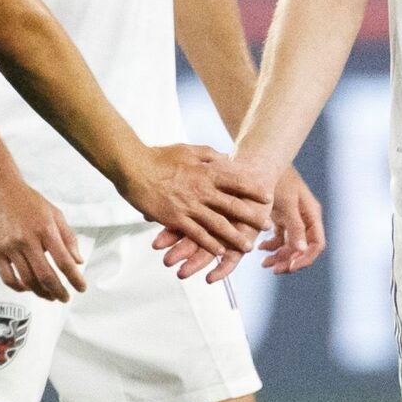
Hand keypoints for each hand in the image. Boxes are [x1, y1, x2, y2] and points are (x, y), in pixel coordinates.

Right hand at [0, 171, 84, 302]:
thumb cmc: (28, 202)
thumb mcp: (55, 213)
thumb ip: (68, 238)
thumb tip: (78, 261)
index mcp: (45, 229)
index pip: (64, 261)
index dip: (75, 279)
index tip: (81, 288)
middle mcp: (27, 239)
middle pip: (46, 276)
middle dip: (59, 292)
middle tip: (65, 298)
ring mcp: (10, 247)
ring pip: (28, 280)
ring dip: (41, 293)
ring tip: (49, 296)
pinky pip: (8, 278)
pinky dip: (20, 288)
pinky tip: (28, 288)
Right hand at [127, 145, 268, 275]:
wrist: (133, 166)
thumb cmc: (159, 156)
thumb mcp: (188, 149)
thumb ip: (208, 154)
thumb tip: (225, 157)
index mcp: (206, 172)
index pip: (237, 181)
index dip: (253, 190)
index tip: (267, 196)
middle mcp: (202, 190)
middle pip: (234, 206)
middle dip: (253, 217)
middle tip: (268, 226)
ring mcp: (190, 206)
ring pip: (219, 225)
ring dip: (235, 237)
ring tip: (249, 247)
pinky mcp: (176, 218)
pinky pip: (197, 234)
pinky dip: (210, 244)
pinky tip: (221, 252)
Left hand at [258, 168, 326, 275]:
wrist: (259, 161)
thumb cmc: (275, 179)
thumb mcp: (286, 203)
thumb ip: (294, 226)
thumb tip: (301, 249)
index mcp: (311, 214)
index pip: (316, 244)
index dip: (305, 258)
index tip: (290, 268)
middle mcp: (306, 217)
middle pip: (304, 248)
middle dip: (290, 260)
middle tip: (273, 269)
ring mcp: (293, 217)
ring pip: (291, 245)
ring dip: (279, 256)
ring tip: (264, 263)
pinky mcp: (281, 216)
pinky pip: (281, 238)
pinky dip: (271, 246)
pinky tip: (260, 249)